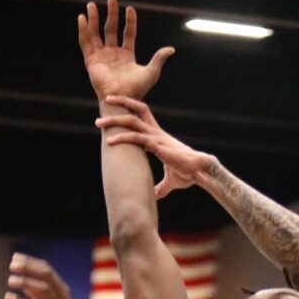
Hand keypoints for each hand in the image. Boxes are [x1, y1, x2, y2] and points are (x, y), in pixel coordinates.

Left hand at [5, 255, 77, 298]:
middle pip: (46, 276)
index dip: (30, 262)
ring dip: (25, 282)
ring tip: (11, 281)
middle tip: (11, 266)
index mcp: (63, 295)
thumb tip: (23, 277)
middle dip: (28, 268)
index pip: (48, 271)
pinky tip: (8, 298)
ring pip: (43, 290)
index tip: (15, 258)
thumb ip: (37, 295)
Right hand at [79, 0, 173, 100]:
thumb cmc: (137, 89)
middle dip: (111, 15)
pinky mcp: (91, 60)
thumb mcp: (151, 72)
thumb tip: (172, 49)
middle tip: (111, 0)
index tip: (130, 8)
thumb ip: (159, 58)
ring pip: (96, 33)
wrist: (122, 98)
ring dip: (93, 19)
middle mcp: (113, 54)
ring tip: (91, 4)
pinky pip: (85, 42)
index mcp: (126, 56)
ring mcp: (101, 56)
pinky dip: (83, 30)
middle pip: (111, 30)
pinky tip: (82, 18)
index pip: (128, 34)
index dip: (129, 21)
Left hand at [96, 95, 211, 198]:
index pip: (142, 115)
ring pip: (132, 121)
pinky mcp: (157, 145)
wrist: (199, 171)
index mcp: (159, 137)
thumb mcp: (171, 181)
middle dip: (121, 103)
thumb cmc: (188, 174)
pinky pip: (136, 138)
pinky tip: (110, 141)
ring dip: (115, 121)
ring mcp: (156, 137)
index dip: (130, 109)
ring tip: (99, 123)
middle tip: (105, 101)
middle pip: (136, 111)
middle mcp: (156, 133)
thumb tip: (155, 196)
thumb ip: (161, 187)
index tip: (116, 109)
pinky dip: (122, 138)